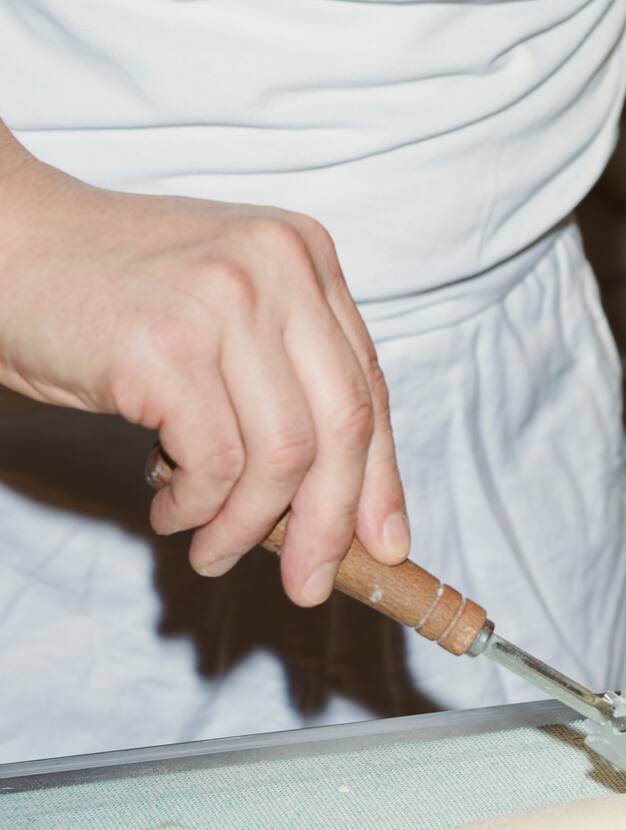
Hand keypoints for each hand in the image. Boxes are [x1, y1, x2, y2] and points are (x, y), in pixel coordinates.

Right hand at [0, 129, 409, 604]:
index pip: (367, 387)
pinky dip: (197, 508)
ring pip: (281, 455)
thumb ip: (282, 382)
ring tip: (212, 550)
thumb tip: (339, 504)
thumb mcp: (223, 315)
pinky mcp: (166, 347)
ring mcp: (224, 301)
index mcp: (304, 256)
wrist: (5, 246)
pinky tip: (171, 511)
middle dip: (332, 523)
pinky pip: (214, 464)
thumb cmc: (110, 295)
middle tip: (309, 584)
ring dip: (248, 526)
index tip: (385, 545)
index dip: (380, 479)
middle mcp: (277, 266)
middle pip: (342, 425)